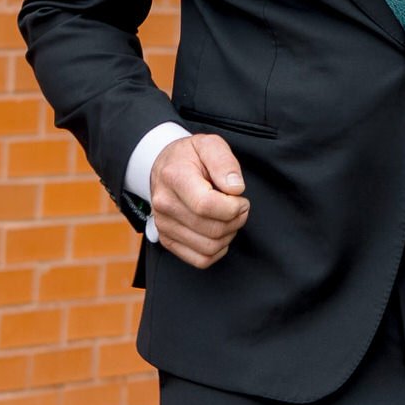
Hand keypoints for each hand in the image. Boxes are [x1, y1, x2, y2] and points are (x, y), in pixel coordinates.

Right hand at [147, 132, 249, 270]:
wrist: (165, 167)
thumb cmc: (190, 157)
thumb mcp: (209, 145)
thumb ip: (224, 162)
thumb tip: (235, 188)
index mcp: (174, 177)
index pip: (206, 205)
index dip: (233, 207)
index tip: (240, 198)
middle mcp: (164, 204)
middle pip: (211, 229)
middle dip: (236, 220)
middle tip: (239, 207)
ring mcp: (163, 225)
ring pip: (208, 247)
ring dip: (229, 235)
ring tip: (229, 218)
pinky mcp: (167, 240)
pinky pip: (200, 260)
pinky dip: (217, 251)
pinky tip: (220, 233)